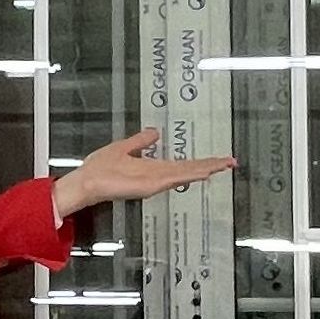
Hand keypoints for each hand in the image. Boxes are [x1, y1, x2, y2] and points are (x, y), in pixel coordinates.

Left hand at [52, 131, 237, 219]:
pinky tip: (200, 173)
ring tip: (223, 166)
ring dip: (204, 170)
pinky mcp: (149, 186)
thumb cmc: (101, 167)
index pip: (183, 164)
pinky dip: (187, 177)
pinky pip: (171, 179)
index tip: (219, 159)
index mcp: (154, 167)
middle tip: (231, 162)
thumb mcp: (125, 147)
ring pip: (185, 174)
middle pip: (190, 170)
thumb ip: (141, 141)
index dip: (201, 162)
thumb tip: (156, 132)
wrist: (88, 180)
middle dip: (210, 166)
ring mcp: (155, 181)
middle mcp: (158, 175)